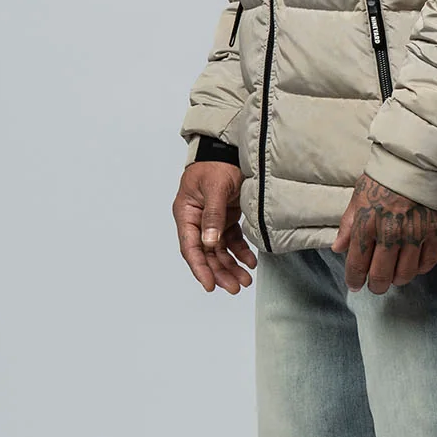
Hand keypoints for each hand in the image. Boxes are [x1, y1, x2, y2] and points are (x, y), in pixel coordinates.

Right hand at [173, 161, 257, 293]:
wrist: (228, 148)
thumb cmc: (216, 163)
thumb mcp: (215, 188)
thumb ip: (213, 215)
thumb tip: (210, 242)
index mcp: (186, 213)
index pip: (190, 247)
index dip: (200, 268)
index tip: (210, 285)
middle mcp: (196, 220)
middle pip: (206, 254)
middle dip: (220, 272)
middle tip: (235, 287)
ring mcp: (211, 221)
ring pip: (219, 251)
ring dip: (231, 266)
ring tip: (245, 280)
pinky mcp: (226, 218)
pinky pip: (232, 241)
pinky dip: (240, 252)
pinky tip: (250, 261)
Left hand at [332, 173, 436, 293]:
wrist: (416, 162)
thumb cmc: (384, 178)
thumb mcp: (358, 197)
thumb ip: (348, 225)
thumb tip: (338, 248)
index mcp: (366, 224)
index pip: (356, 263)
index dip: (354, 279)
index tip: (355, 284)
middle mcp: (389, 233)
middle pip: (381, 275)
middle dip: (376, 286)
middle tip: (376, 286)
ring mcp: (414, 234)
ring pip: (405, 273)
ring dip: (398, 280)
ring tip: (395, 277)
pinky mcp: (434, 232)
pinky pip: (428, 262)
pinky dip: (420, 269)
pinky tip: (414, 266)